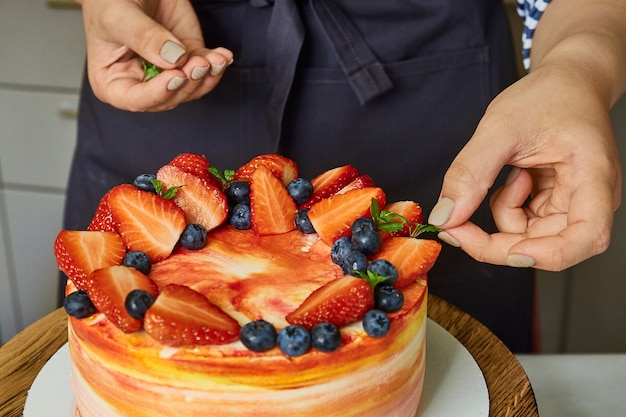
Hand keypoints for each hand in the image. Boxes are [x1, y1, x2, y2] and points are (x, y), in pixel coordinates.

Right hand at [80, 0, 232, 110]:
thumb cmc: (110, 1)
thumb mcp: (118, 16)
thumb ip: (143, 37)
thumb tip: (174, 59)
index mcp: (113, 81)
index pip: (136, 100)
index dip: (158, 94)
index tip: (176, 76)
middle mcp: (141, 83)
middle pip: (170, 98)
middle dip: (188, 83)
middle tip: (199, 63)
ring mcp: (166, 73)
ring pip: (192, 88)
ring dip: (206, 77)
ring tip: (214, 59)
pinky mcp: (187, 59)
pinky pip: (206, 70)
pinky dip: (217, 65)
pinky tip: (222, 55)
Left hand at [428, 65, 621, 270]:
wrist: (566, 80)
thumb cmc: (549, 96)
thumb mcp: (500, 128)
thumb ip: (470, 173)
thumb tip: (445, 217)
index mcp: (593, 177)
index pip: (587, 236)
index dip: (549, 254)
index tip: (511, 252)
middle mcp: (589, 199)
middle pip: (548, 247)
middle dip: (498, 242)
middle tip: (455, 224)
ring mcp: (572, 205)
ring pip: (528, 239)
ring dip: (503, 216)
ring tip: (511, 172)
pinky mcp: (554, 204)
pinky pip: (522, 224)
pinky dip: (506, 206)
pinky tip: (515, 175)